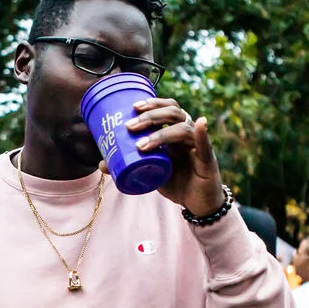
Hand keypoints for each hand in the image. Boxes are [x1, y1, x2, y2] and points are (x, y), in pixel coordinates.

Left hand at [104, 98, 224, 215]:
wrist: (196, 203)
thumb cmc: (175, 182)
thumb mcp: (149, 172)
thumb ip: (130, 166)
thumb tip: (102, 164)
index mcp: (174, 132)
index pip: (166, 108)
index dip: (152, 104)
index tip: (132, 107)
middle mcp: (187, 134)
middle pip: (173, 113)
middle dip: (150, 117)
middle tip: (129, 126)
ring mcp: (197, 145)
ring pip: (182, 130)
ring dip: (160, 134)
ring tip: (141, 145)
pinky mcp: (206, 160)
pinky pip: (205, 144)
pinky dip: (202, 132)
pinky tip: (200, 122)